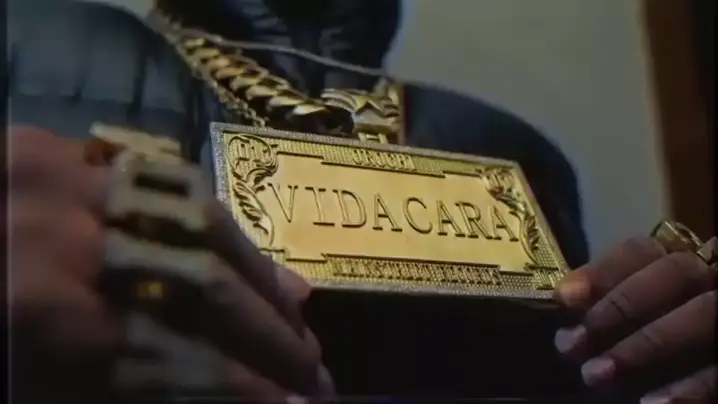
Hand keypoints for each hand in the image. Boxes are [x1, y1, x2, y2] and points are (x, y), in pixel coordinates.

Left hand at [7, 127, 330, 402]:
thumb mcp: (32, 392)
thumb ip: (127, 386)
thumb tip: (235, 392)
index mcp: (39, 322)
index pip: (180, 364)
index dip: (248, 391)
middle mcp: (59, 241)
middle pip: (205, 288)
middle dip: (272, 337)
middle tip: (315, 373)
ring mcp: (57, 180)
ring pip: (198, 221)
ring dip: (258, 275)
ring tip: (296, 316)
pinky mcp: (48, 147)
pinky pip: (161, 180)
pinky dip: (212, 222)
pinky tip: (240, 254)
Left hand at [553, 237, 715, 402]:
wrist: (692, 360)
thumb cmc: (654, 334)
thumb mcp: (636, 315)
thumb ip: (606, 303)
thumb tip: (563, 302)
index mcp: (679, 262)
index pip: (642, 251)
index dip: (603, 270)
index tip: (565, 298)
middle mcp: (711, 277)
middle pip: (675, 272)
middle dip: (620, 306)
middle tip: (573, 344)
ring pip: (704, 313)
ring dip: (646, 344)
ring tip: (597, 374)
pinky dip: (690, 386)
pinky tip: (652, 402)